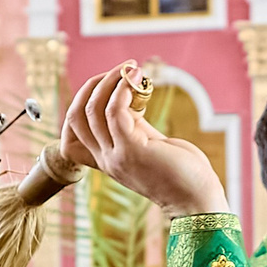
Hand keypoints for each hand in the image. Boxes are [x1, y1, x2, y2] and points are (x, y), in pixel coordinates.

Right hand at [60, 63, 227, 217]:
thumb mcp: (148, 145)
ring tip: (130, 68)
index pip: (70, 134)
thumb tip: (124, 98)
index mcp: (105, 160)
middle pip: (75, 116)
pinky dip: (122, 90)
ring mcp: (116, 156)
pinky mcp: (132, 150)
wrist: (196, 198)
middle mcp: (105, 159)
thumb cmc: (179, 172)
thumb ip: (132, 125)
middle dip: (91, 86)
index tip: (104, 87)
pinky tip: (136, 80)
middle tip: (117, 70)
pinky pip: (114, 112)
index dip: (79, 105)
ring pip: (92, 110)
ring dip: (109, 82)